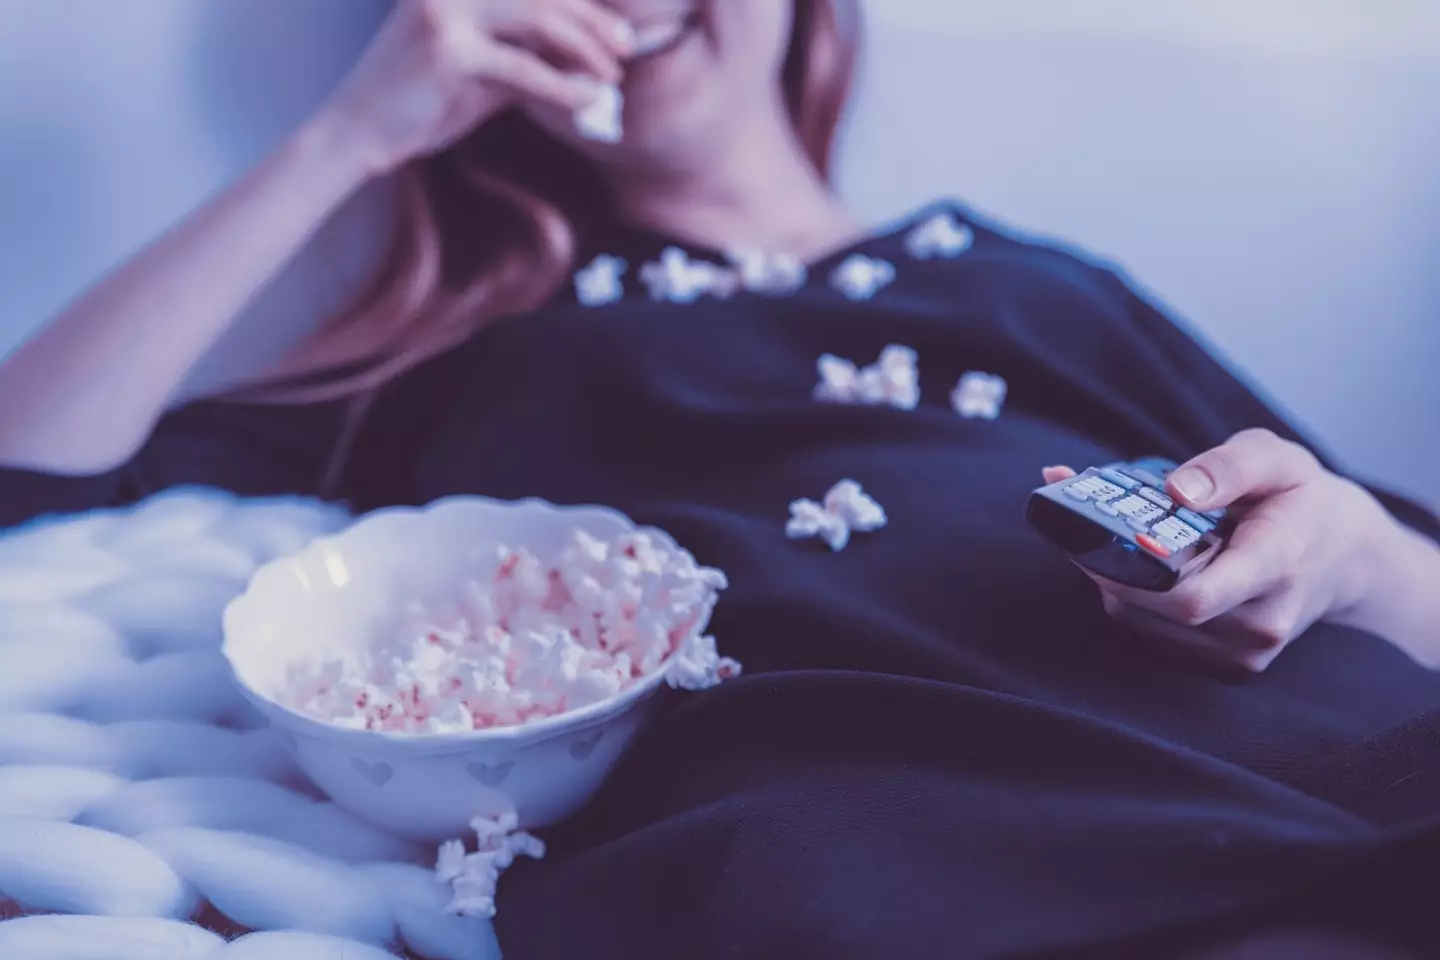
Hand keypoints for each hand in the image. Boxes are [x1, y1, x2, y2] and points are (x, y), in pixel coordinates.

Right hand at [314, 0, 633, 176]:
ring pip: (537, 18)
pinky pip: (522, 67)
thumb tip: (585, 64)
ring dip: (584, 47)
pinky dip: (562, 85)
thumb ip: (526, 59)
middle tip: (626, 47)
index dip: (580, 5)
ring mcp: (446, 12)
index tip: (618, 30)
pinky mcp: (446, 50)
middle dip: (592, 20)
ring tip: (612, 74)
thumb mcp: (483, 75)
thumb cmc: (421, 104)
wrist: (358, 133)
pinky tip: (587, 99)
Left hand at [1045, 429, 1398, 672]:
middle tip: (1087, 521)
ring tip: (1118, 539)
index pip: (1194, 597)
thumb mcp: (1276, 458)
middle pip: (1154, 608)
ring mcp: (1244, 653)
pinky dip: (1133, 599)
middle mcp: (1262, 622)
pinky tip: (1141, 567)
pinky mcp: (1227, 666)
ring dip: (1115, 581)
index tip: (1097, 536)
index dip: (1132, 575)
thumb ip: (1228, 466)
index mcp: (1277, 565)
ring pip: (1142, 622)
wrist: (1344, 555)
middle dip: (1109, 565)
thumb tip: (1176, 490)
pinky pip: (1153, 634)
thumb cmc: (1300, 498)